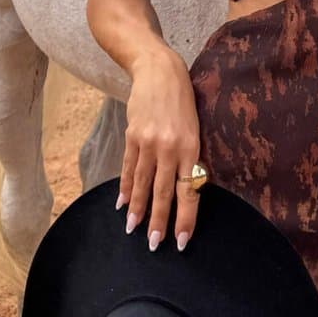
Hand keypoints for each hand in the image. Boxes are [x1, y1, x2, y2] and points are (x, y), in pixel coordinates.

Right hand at [118, 46, 202, 253]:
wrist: (160, 70)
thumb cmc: (184, 101)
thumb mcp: (196, 127)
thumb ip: (190, 157)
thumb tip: (188, 188)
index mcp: (190, 147)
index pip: (188, 191)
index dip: (185, 218)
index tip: (181, 241)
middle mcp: (169, 147)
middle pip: (163, 192)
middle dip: (158, 221)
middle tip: (154, 246)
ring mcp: (148, 141)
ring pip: (142, 183)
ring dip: (137, 209)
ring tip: (133, 229)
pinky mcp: (132, 135)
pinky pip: (128, 167)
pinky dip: (124, 187)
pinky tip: (121, 203)